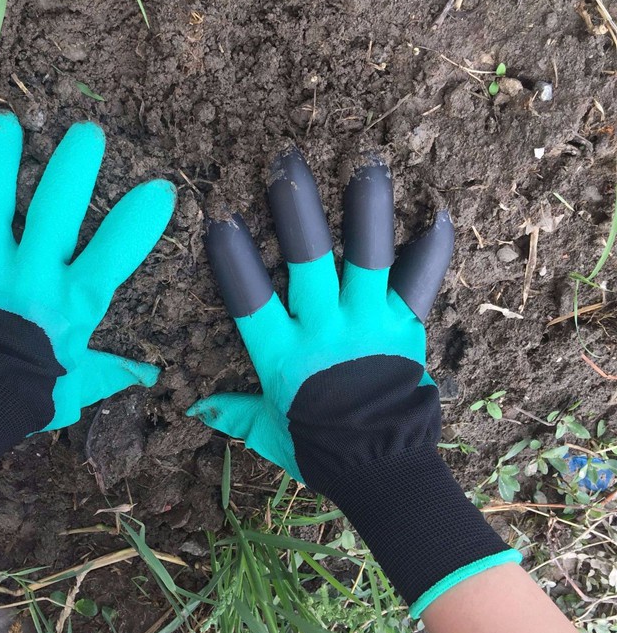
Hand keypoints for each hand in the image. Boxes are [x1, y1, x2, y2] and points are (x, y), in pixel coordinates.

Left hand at [0, 111, 175, 537]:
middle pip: (55, 208)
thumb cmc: (34, 389)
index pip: (116, 251)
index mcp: (73, 300)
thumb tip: (152, 377)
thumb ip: (115, 369)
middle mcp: (32, 274)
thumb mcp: (82, 380)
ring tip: (4, 125)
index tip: (160, 189)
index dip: (141, 218)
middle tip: (86, 133)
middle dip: (73, 165)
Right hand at [188, 148, 520, 616]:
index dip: (234, 257)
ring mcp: (369, 323)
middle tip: (288, 163)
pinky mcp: (404, 325)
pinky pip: (419, 280)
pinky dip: (430, 247)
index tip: (222, 216)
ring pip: (367, 256)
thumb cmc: (319, 449)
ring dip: (366, 209)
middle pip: (308, 259)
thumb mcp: (268, 431)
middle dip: (297, 209)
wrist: (384, 468)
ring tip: (366, 164)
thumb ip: (233, 414)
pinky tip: (437, 211)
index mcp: (283, 354)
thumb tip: (194, 411)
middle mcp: (325, 328)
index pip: (250, 298)